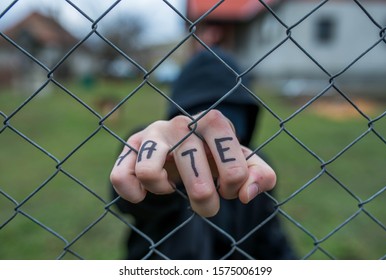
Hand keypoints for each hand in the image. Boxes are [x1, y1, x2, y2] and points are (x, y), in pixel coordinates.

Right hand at [110, 109, 275, 216]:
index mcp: (214, 122)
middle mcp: (181, 123)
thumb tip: (247, 194)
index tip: (229, 189)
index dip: (233, 184)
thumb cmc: (214, 155)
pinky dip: (133, 192)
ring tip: (171, 189)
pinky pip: (121, 175)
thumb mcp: (242, 161)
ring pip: (149, 172)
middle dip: (205, 201)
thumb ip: (259, 175)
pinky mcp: (131, 147)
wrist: (184, 142)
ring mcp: (153, 133)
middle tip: (207, 203)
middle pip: (194, 173)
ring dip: (164, 191)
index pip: (232, 164)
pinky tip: (144, 193)